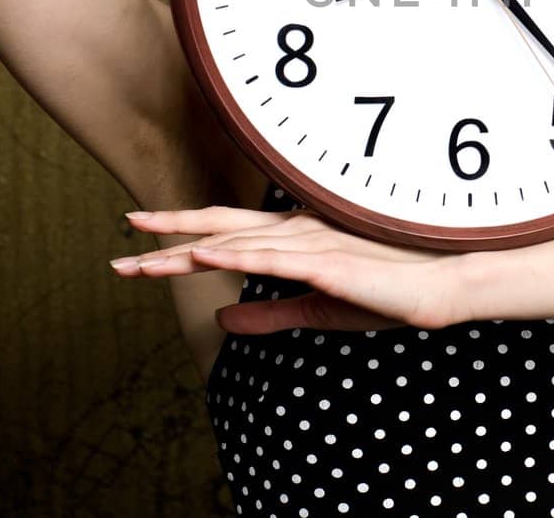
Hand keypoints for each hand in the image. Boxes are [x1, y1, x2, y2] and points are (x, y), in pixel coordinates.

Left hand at [111, 206, 465, 334]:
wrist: (434, 290)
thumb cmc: (383, 295)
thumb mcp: (314, 309)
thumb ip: (267, 312)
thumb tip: (222, 320)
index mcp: (294, 239)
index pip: (226, 234)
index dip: (180, 236)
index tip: (137, 239)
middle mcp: (296, 232)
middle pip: (218, 234)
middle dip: (166, 242)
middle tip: (119, 251)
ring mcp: (310, 244)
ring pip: (234, 244)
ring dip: (185, 252)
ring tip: (141, 261)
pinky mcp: (326, 263)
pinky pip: (272, 258)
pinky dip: (236, 255)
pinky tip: (206, 256)